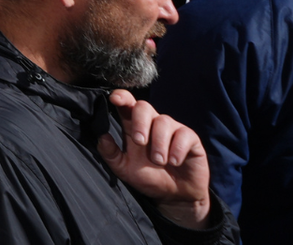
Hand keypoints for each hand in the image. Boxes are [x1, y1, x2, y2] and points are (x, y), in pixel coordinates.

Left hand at [98, 91, 210, 227]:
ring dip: (159, 143)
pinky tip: (174, 161)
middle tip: (140, 142)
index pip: (127, 104)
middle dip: (140, 122)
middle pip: (144, 106)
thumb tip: (102, 137)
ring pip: (163, 121)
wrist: (176, 196)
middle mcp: (152, 123)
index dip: (121, 97)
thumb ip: (111, 154)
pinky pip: (184, 134)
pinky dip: (177, 149)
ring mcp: (172, 129)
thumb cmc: (149, 177)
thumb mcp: (125, 169)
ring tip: (159, 161)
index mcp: (134, 126)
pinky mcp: (190, 139)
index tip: (115, 98)